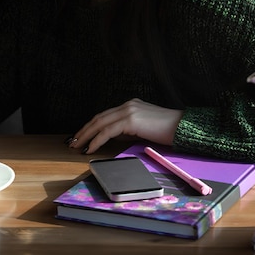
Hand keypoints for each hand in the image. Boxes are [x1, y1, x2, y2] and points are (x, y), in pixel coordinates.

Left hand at [68, 98, 182, 154]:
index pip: (105, 115)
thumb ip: (127, 131)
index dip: (90, 126)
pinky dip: (96, 140)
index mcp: (131, 106)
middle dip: (83, 130)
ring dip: (86, 135)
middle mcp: (128, 105)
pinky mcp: (131, 119)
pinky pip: (108, 131)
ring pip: (100, 123)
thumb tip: (112, 138)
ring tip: (77, 146)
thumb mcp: (143, 129)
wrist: (183, 128)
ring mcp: (129, 110)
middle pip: (99, 117)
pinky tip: (90, 149)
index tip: (81, 136)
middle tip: (72, 142)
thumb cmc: (167, 132)